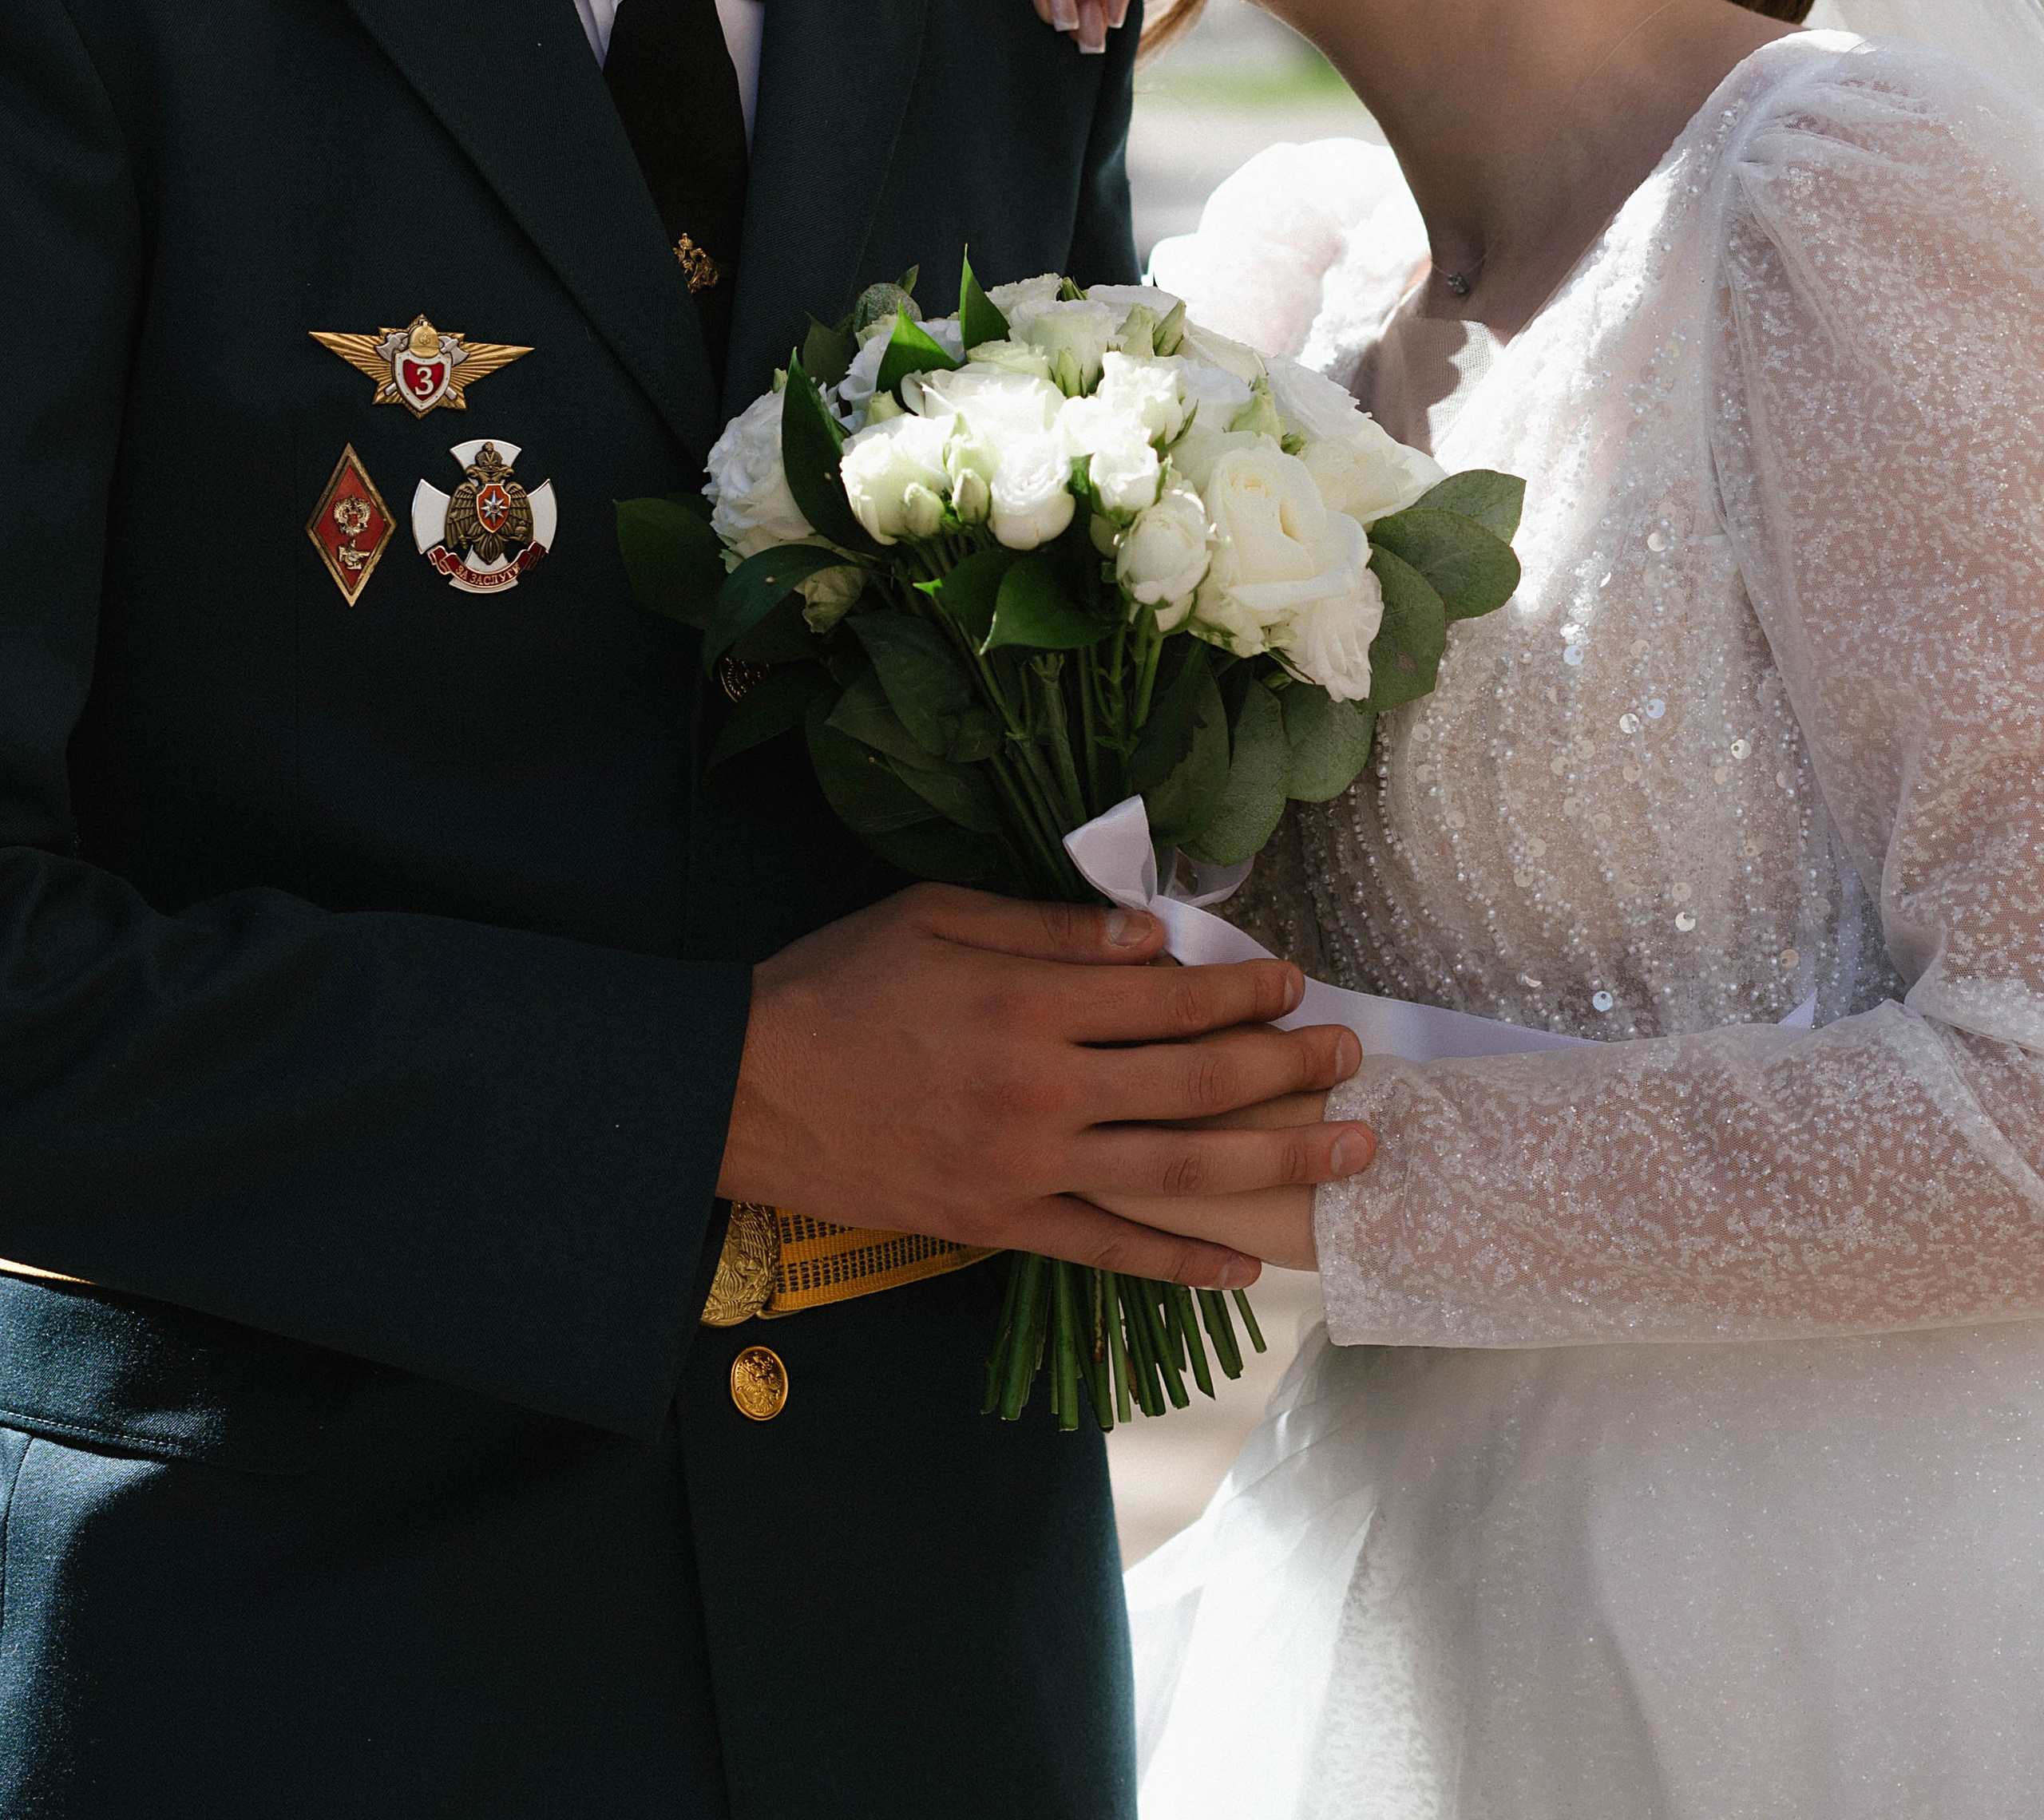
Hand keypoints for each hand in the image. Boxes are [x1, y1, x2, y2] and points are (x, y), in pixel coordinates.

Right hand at [717, 885, 1373, 1288]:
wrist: (743, 1087)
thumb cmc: (838, 983)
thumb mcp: (937, 917)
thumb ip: (1049, 929)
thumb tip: (1151, 936)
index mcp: (1028, 1002)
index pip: (1169, 997)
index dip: (1242, 990)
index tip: (1292, 982)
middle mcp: (1042, 1088)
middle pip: (1195, 1082)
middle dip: (1287, 1067)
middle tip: (1350, 1054)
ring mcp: (1026, 1167)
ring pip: (1176, 1170)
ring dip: (1274, 1159)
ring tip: (1348, 1150)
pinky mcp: (1001, 1223)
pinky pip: (1109, 1249)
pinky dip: (1182, 1261)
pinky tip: (1245, 1261)